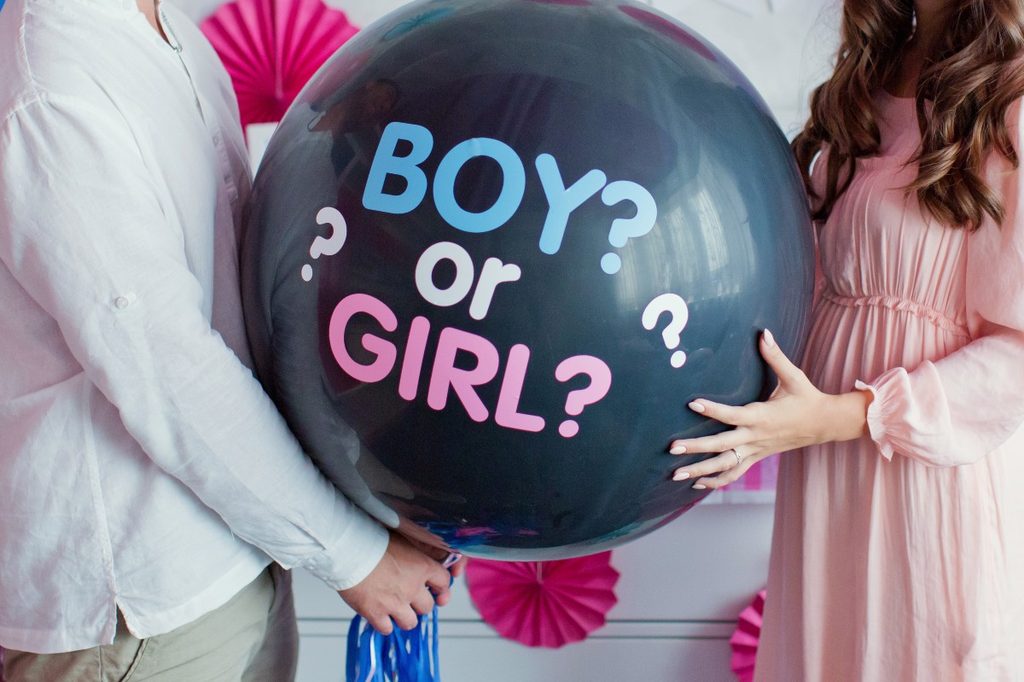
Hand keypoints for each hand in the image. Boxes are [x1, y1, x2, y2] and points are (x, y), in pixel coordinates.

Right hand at [338, 531, 452, 633]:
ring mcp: (395, 603)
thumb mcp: (402, 538)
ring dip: (403, 617)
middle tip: (409, 599)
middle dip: (419, 604)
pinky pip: (387, 629)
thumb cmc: (371, 539)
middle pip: (428, 606)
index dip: (439, 587)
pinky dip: (383, 624)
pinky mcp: (376, 614)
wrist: (348, 550)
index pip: (444, 582)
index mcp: (422, 566)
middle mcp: (412, 587)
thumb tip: (424, 555)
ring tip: (394, 609)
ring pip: (410, 622)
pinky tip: (378, 614)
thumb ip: (417, 551)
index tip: (433, 588)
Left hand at [668, 329, 870, 490]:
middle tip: (672, 447)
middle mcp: (756, 437)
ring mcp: (756, 450)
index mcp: (762, 416)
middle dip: (696, 448)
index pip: (732, 414)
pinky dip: (716, 481)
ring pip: (725, 466)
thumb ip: (775, 356)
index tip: (692, 403)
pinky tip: (697, 484)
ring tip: (675, 474)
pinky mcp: (757, 457)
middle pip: (722, 446)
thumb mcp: (793, 376)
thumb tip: (763, 332)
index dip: (712, 409)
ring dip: (700, 471)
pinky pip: (735, 473)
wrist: (825, 424)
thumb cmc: (807, 398)